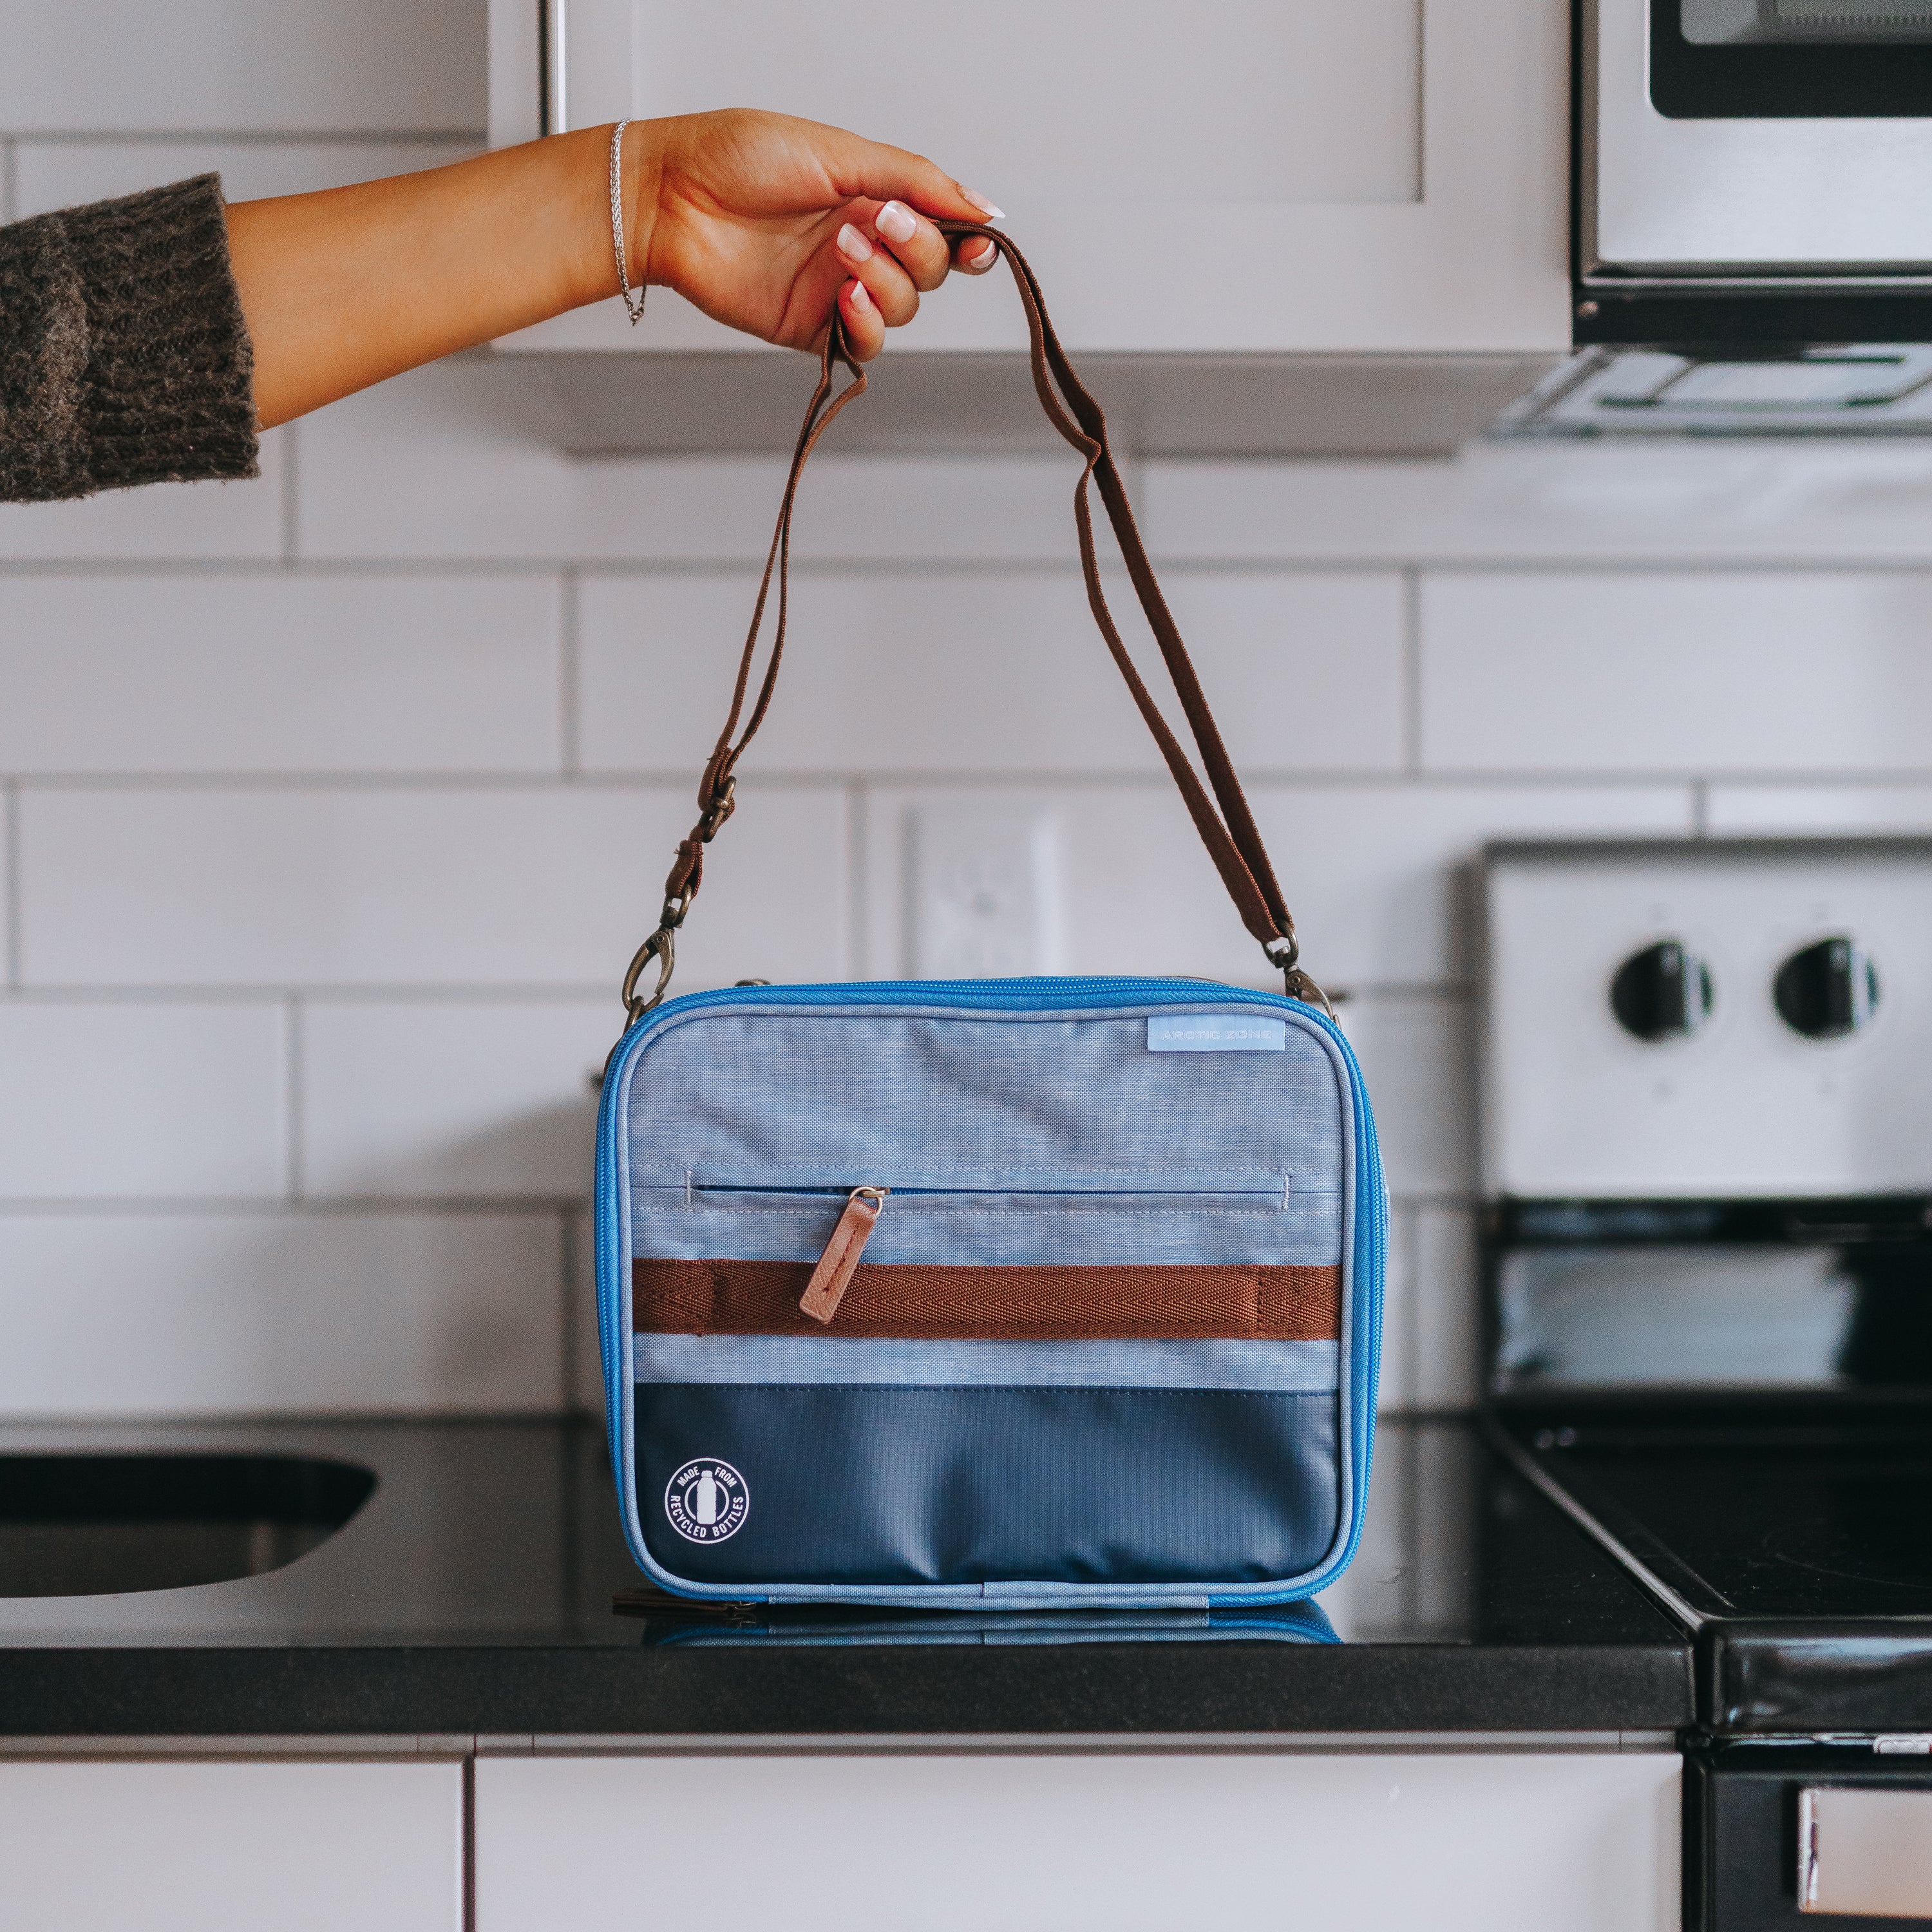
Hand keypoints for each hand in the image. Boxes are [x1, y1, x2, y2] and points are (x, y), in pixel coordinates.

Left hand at [622, 110, 1002, 359]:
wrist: (676, 198)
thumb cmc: (740, 159)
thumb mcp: (842, 153)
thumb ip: (917, 181)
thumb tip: (982, 205)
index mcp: (874, 197)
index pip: (943, 229)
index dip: (969, 242)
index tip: (977, 243)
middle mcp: (862, 245)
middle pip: (931, 271)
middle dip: (918, 250)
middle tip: (881, 223)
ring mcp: (838, 289)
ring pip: (903, 309)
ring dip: (886, 282)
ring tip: (842, 252)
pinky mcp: (813, 328)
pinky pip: (866, 345)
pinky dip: (867, 325)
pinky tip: (843, 296)